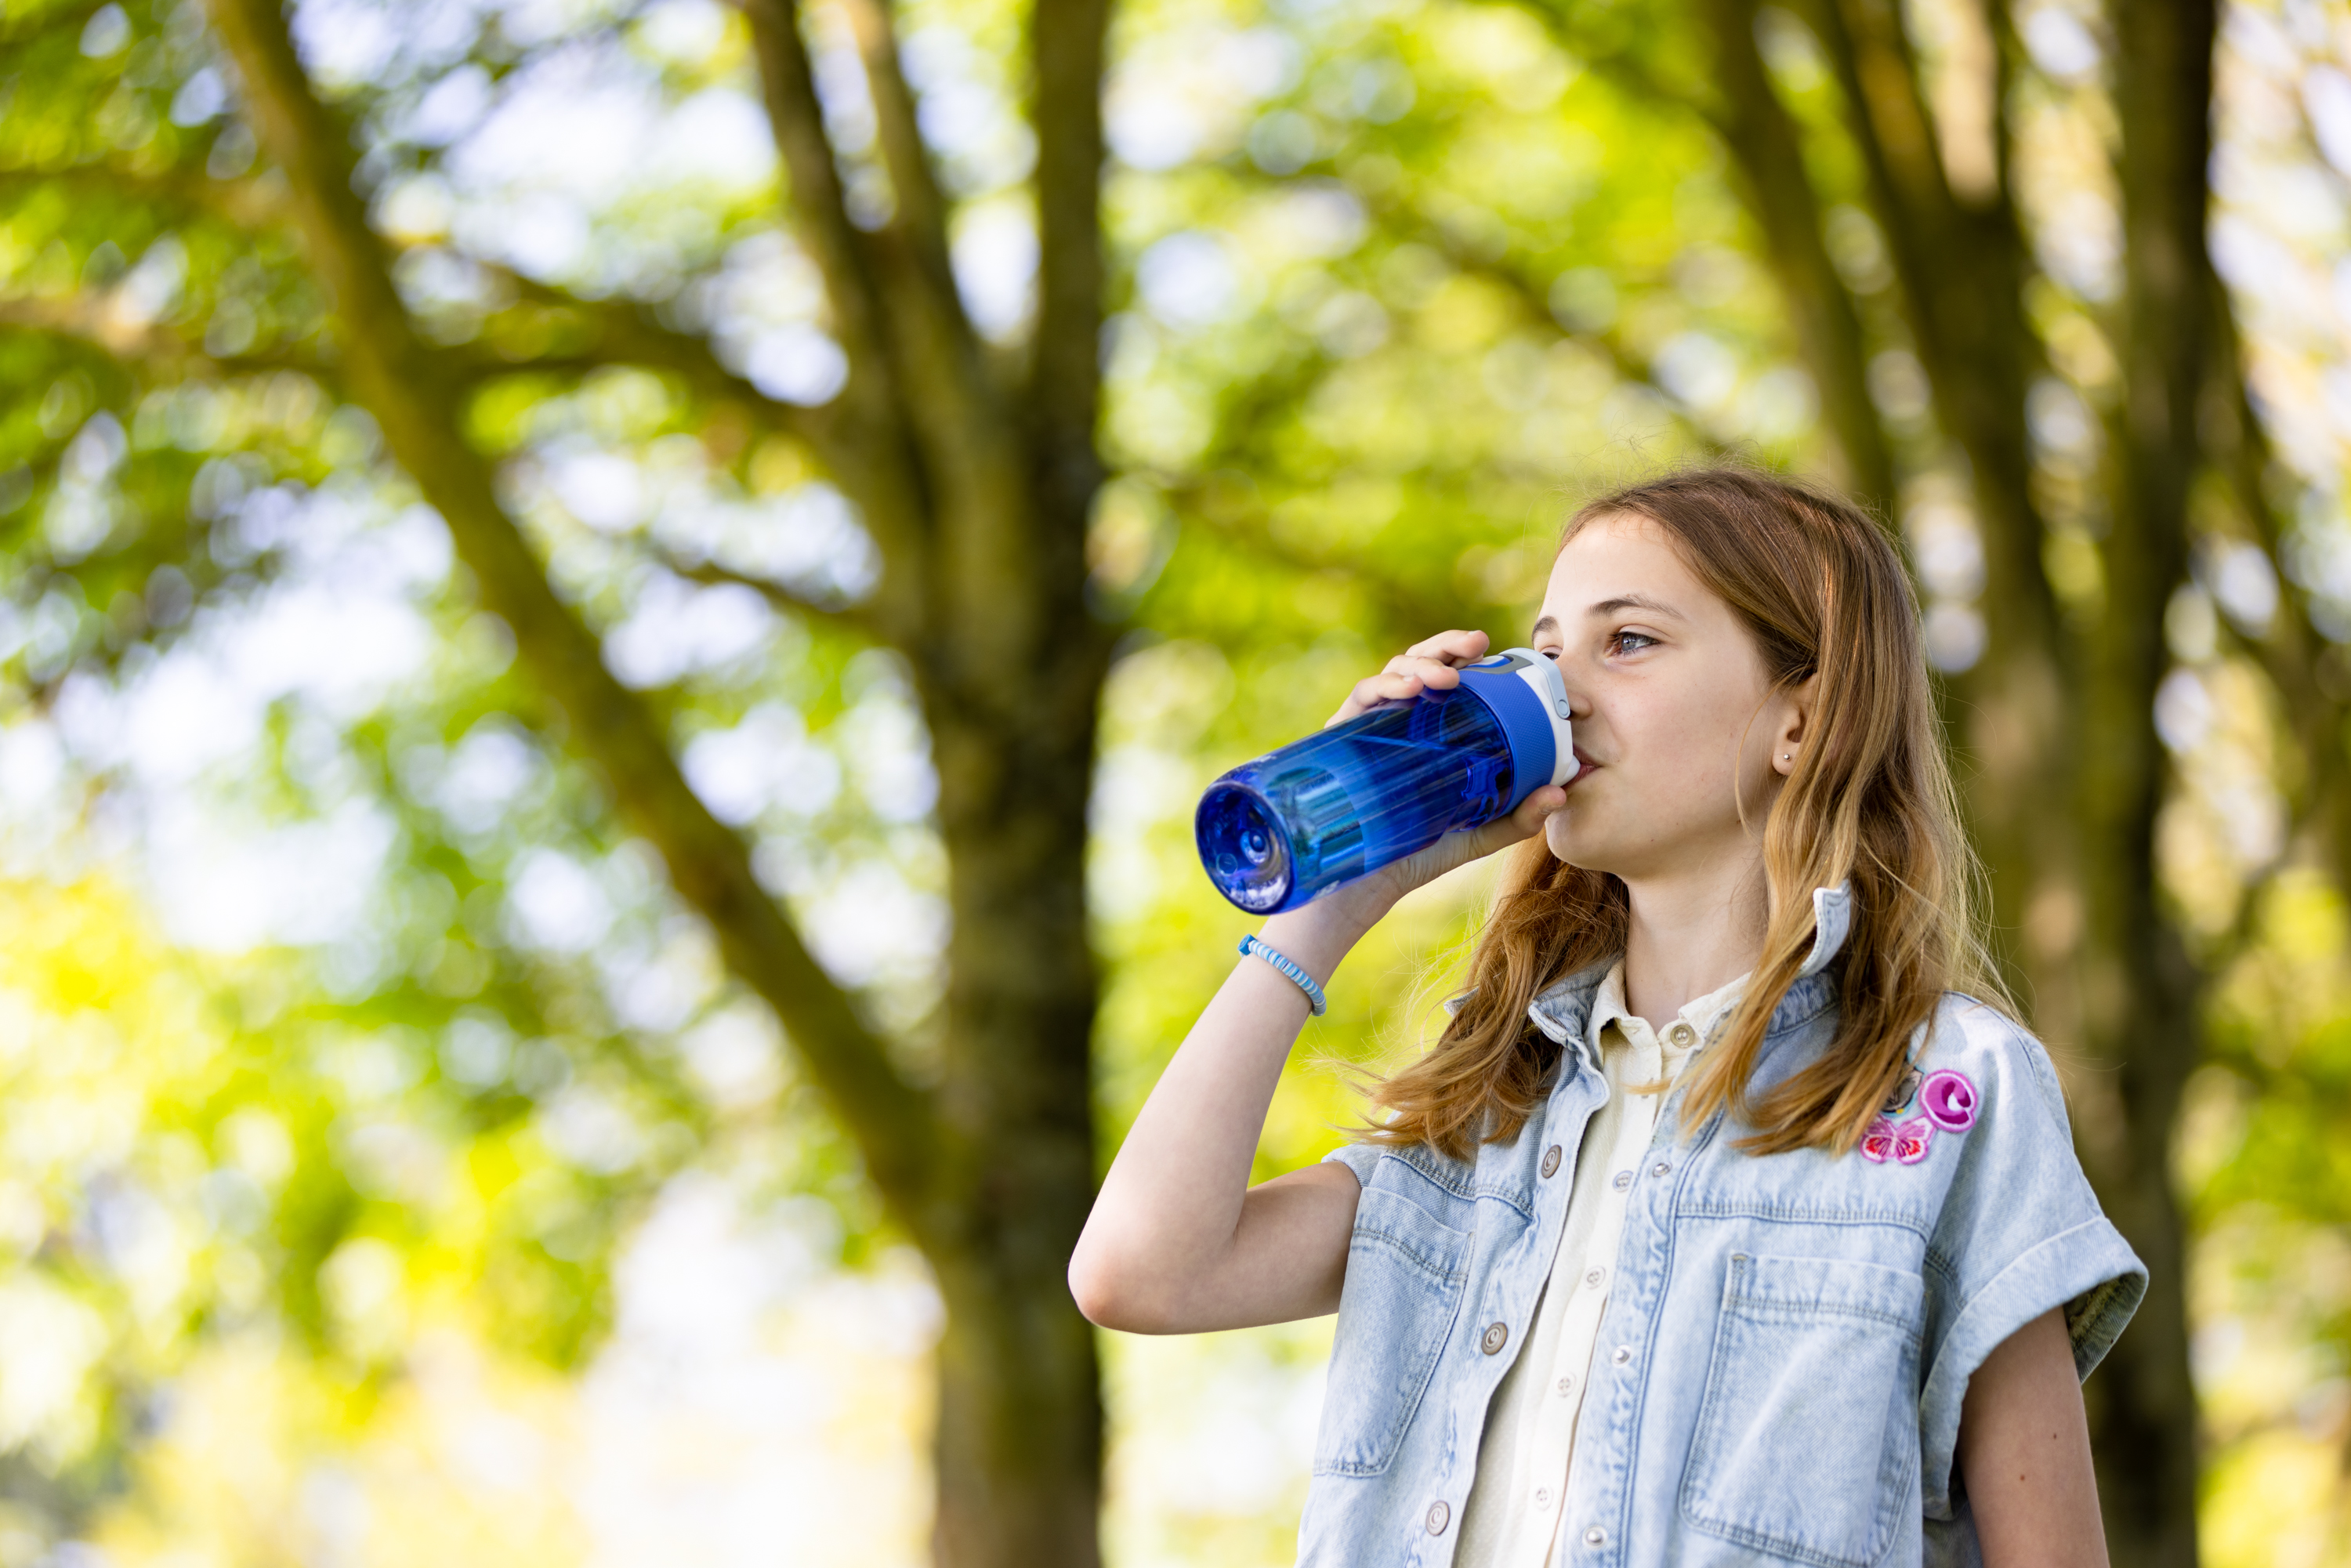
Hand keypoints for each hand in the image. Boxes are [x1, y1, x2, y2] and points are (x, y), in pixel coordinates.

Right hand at [1267, 632, 1567, 951]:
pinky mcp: (1342, 737)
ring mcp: (1371, 727)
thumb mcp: (1477, 834)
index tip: (1504, 654)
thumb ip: (1517, 817)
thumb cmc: (1415, 856)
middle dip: (1448, 646)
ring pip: (1394, 672)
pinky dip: (1385, 685)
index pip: (1454, 681)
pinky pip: (1362, 697)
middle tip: (1476, 644)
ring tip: (1444, 678)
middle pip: (1423, 664)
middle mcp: (1401, 722)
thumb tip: (1561, 792)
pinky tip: (1408, 691)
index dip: (1476, 661)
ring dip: (1420, 663)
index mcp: (1433, 734)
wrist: (1363, 889)